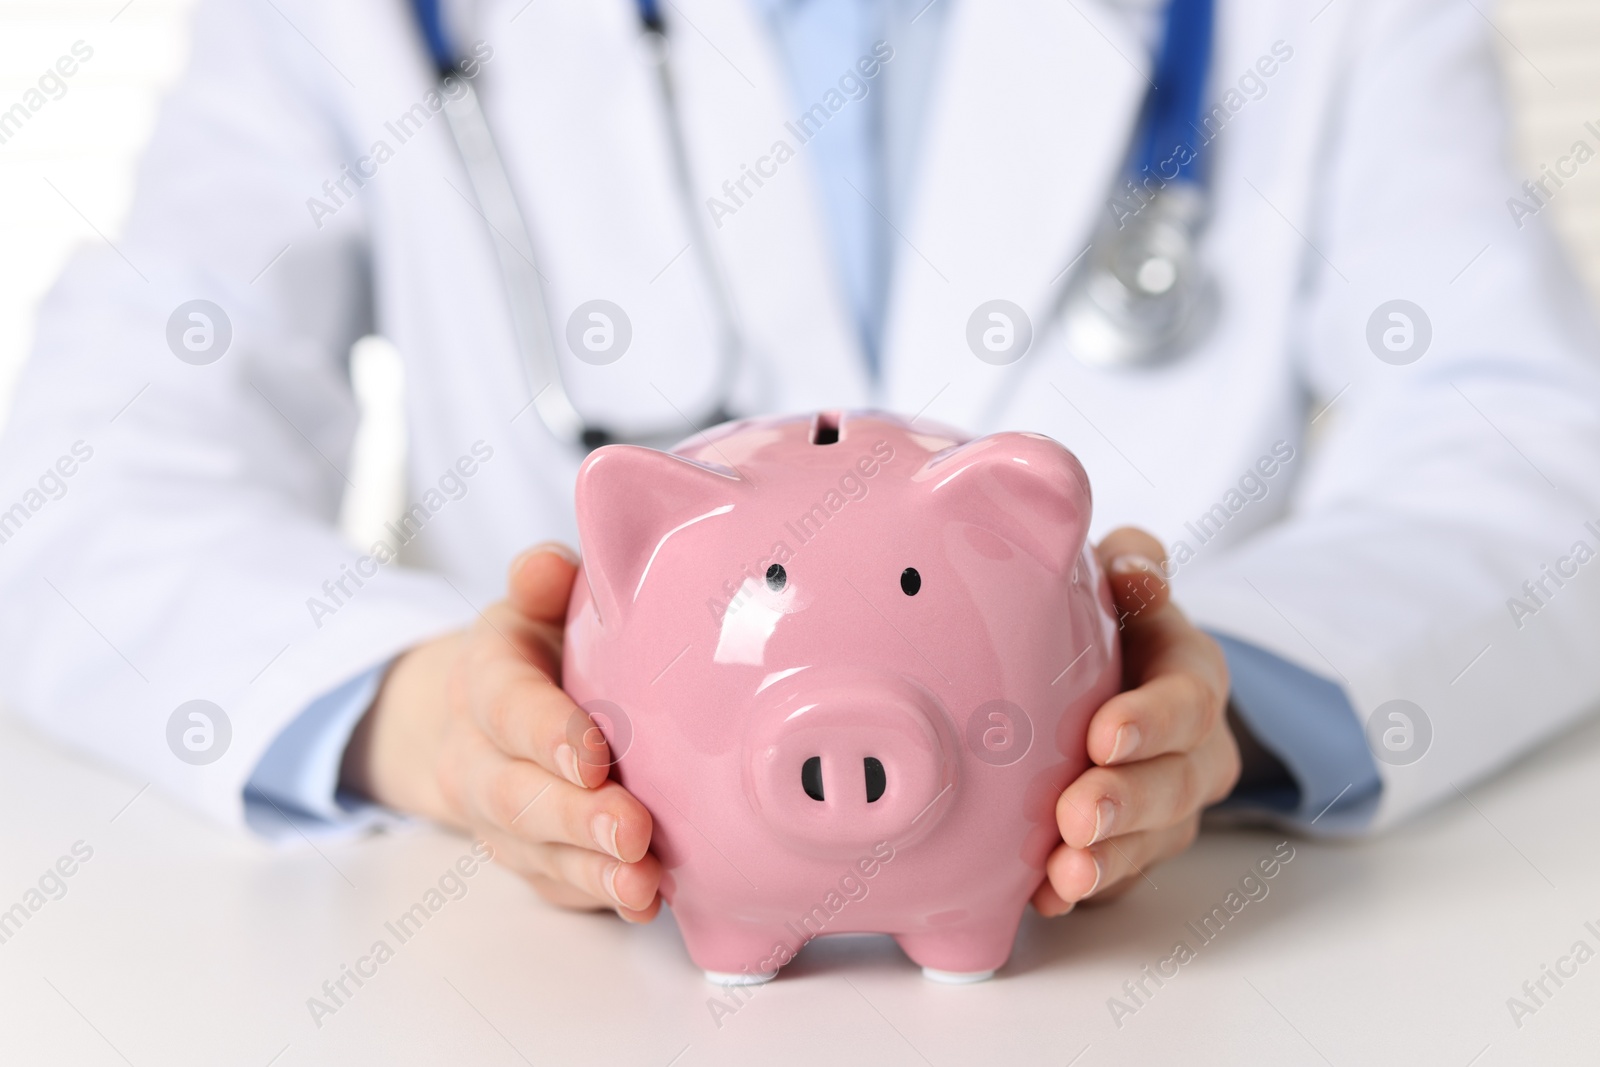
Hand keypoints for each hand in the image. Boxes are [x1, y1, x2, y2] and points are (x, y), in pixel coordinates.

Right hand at [340, 544, 661, 921]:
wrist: (485, 705)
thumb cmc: (541, 642)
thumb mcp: (537, 598)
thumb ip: (543, 581)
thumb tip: (546, 568)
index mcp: (486, 675)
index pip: (506, 705)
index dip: (545, 733)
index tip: (595, 756)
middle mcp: (479, 752)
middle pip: (513, 793)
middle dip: (573, 818)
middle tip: (632, 830)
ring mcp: (497, 812)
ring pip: (532, 850)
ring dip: (588, 870)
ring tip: (643, 884)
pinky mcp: (526, 853)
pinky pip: (551, 883)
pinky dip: (594, 896)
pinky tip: (643, 903)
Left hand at [1032, 527, 1240, 915]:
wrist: (1104, 678)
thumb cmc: (1107, 619)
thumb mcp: (1123, 577)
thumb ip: (1133, 564)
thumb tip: (1134, 566)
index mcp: (1191, 676)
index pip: (1189, 701)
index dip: (1152, 721)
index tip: (1104, 734)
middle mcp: (1191, 750)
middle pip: (1175, 786)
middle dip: (1126, 804)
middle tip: (1077, 816)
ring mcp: (1164, 808)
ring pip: (1150, 843)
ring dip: (1106, 860)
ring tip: (1063, 871)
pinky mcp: (1131, 849)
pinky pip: (1116, 879)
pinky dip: (1080, 891)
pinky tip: (1042, 899)